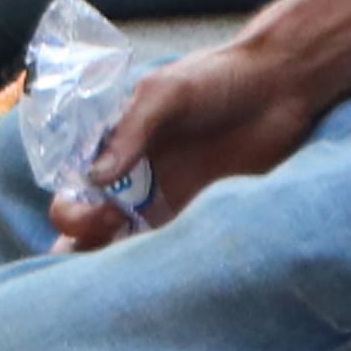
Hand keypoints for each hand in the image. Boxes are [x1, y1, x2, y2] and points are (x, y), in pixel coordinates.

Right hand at [58, 36, 324, 246]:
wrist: (278, 86)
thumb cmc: (216, 78)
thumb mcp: (165, 93)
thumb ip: (131, 131)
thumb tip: (94, 179)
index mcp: (113, 148)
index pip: (72, 191)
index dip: (75, 212)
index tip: (104, 212)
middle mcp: (132, 179)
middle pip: (87, 227)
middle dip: (84, 242)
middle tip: (117, 231)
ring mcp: (165, 201)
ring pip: (121, 245)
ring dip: (113, 262)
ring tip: (130, 266)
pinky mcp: (199, 215)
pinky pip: (167, 247)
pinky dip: (156, 265)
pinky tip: (161, 271)